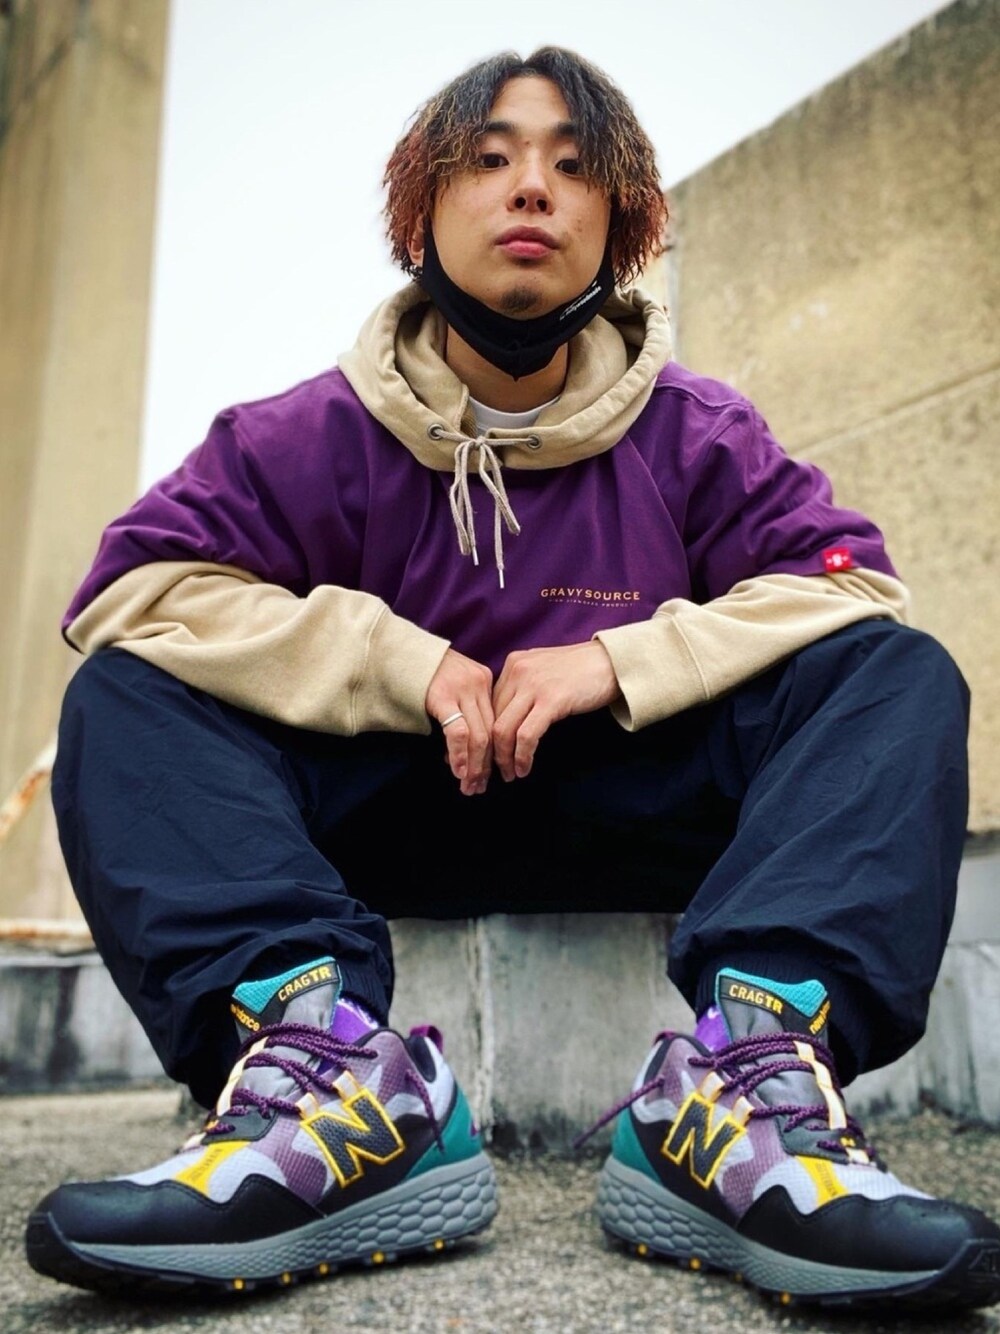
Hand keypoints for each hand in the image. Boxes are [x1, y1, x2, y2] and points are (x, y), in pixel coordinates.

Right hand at [425, 648, 494, 795]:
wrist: (391, 651)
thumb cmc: (418, 672)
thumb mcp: (450, 684)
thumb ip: (462, 708)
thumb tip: (466, 750)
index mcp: (484, 680)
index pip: (495, 723)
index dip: (492, 753)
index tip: (489, 775)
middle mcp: (478, 683)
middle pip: (490, 732)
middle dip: (486, 765)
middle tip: (479, 788)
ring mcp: (462, 688)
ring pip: (479, 736)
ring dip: (474, 766)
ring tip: (469, 786)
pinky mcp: (443, 696)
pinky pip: (459, 732)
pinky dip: (460, 755)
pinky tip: (458, 771)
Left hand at [491, 641, 620, 781]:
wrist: (614, 662)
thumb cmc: (582, 671)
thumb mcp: (544, 671)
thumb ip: (523, 687)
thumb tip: (507, 719)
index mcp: (513, 663)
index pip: (489, 705)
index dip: (486, 734)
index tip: (488, 754)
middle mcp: (518, 671)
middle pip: (491, 719)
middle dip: (490, 751)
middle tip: (496, 772)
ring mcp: (533, 685)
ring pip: (503, 730)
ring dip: (504, 758)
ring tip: (511, 775)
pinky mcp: (551, 700)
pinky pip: (526, 735)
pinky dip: (522, 756)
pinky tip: (524, 768)